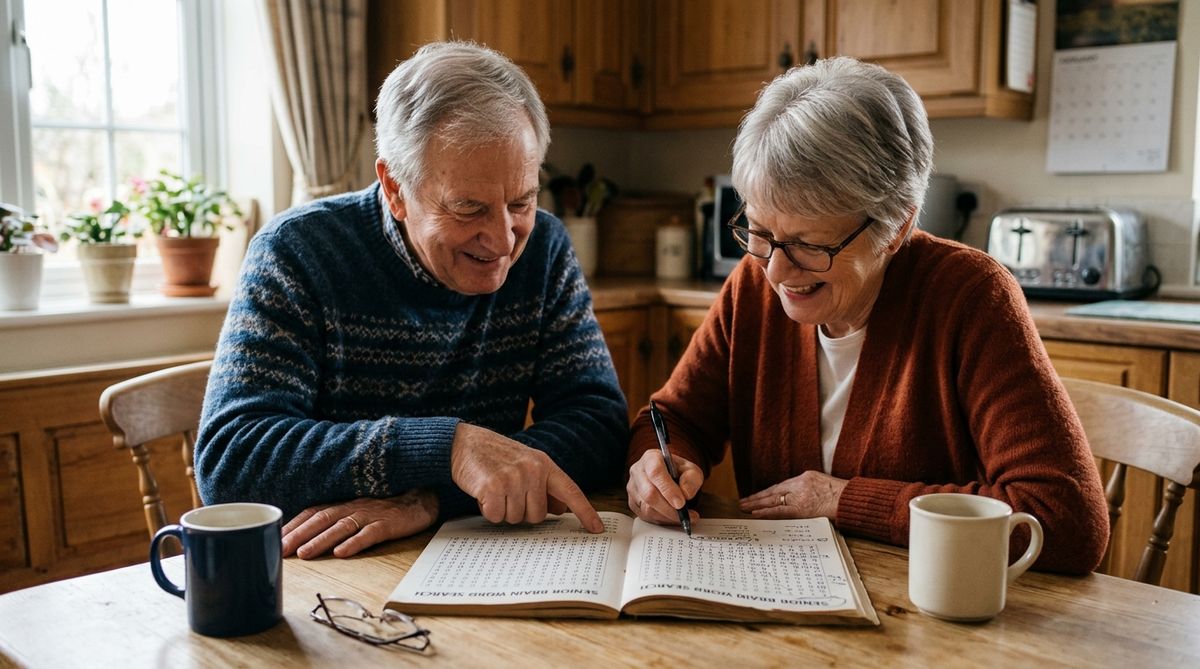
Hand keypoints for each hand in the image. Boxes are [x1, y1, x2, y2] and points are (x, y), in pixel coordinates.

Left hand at [282, 489, 437, 559]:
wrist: (423, 498)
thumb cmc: (387, 508)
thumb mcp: (358, 510)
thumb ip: (336, 519)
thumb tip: (308, 537)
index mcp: (344, 504)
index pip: (312, 513)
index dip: (293, 525)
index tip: (272, 539)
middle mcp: (353, 506)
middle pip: (321, 519)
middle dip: (298, 534)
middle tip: (278, 549)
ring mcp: (371, 514)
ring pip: (341, 526)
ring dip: (321, 540)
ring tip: (304, 554)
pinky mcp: (388, 523)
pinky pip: (370, 533)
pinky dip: (355, 542)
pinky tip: (343, 552)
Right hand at [449, 422, 602, 532]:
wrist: (464, 443)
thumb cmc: (495, 456)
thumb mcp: (526, 464)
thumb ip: (544, 485)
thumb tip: (562, 509)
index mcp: (544, 465)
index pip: (571, 492)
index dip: (585, 512)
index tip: (597, 529)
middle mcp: (533, 470)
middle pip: (538, 516)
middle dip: (522, 511)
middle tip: (508, 493)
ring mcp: (514, 478)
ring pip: (516, 518)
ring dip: (503, 510)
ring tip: (495, 490)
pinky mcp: (493, 486)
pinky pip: (497, 516)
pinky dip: (488, 510)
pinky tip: (483, 493)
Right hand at [626, 448, 702, 526]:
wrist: (670, 476)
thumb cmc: (679, 472)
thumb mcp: (691, 470)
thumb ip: (692, 479)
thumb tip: (685, 494)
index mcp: (651, 458)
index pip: (656, 472)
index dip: (668, 489)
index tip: (681, 503)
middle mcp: (638, 471)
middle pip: (649, 493)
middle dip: (669, 508)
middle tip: (686, 515)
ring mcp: (632, 488)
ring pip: (646, 508)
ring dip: (667, 517)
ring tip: (684, 517)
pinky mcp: (632, 503)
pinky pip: (645, 516)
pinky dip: (662, 520)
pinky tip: (673, 518)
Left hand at [739, 471, 847, 519]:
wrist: (852, 499)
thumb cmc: (843, 495)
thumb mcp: (824, 485)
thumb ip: (811, 489)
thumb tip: (803, 499)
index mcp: (805, 477)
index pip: (782, 486)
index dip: (768, 492)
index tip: (757, 496)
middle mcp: (799, 484)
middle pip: (773, 491)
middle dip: (757, 497)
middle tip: (742, 502)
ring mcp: (799, 496)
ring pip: (773, 500)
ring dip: (756, 504)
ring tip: (743, 507)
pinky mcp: (801, 508)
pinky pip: (779, 511)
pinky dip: (766, 512)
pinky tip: (755, 513)